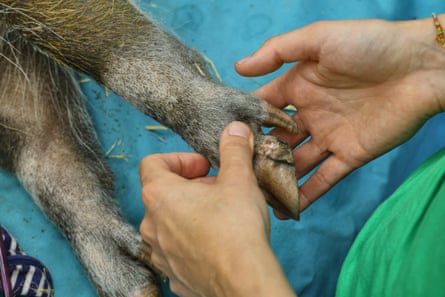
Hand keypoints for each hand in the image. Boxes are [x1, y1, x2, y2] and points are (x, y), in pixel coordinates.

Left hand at [139, 121, 294, 296]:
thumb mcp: (239, 179)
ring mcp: (159, 254)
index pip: (153, 163)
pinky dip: (192, 241)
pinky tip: (217, 243)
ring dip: (189, 214)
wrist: (242, 281)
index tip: (204, 166)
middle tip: (218, 188)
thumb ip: (233, 150)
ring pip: (168, 223)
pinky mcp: (173, 275)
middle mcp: (151, 225)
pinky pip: (177, 250)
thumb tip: (234, 129)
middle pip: (162, 194)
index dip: (180, 159)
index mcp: (159, 195)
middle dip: (190, 186)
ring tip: (218, 215)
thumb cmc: (236, 228)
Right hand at [236, 18, 444, 210]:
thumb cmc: (370, 45)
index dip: (246, 123)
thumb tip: (239, 67)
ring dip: (278, 180)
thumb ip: (277, 51)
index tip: (223, 140)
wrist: (421, 67)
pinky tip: (288, 208)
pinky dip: (307, 194)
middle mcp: (310, 114)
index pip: (264, 108)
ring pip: (297, 163)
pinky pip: (325, 178)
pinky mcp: (350, 155)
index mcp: (299, 86)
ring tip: (256, 198)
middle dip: (258, 157)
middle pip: (277, 140)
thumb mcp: (318, 38)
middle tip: (236, 176)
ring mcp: (330, 136)